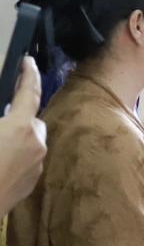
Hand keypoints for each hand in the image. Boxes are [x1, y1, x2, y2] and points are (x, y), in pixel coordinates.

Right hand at [0, 57, 45, 215]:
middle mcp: (36, 143)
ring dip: (18, 136)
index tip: (28, 62)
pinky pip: (29, 160)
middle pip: (32, 120)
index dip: (28, 75)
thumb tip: (5, 120)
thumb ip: (1, 119)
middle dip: (20, 115)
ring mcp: (38, 165)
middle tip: (1, 117)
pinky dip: (17, 154)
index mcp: (20, 126)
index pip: (29, 93)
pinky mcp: (33, 183)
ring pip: (32, 141)